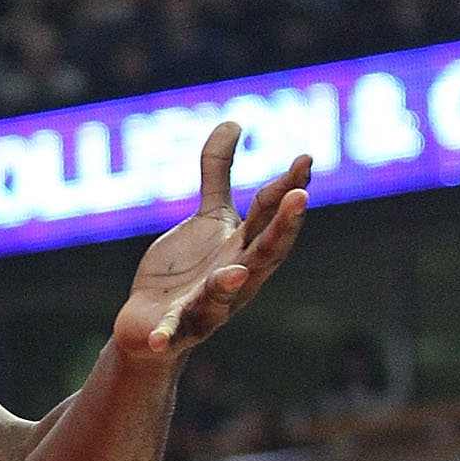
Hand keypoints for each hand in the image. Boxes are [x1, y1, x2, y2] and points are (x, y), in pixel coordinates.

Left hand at [112, 123, 309, 361]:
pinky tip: (158, 340)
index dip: (289, 187)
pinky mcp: (173, 328)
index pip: (271, 215)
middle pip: (263, 253)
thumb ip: (219, 173)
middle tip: (298, 198)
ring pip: (221, 296)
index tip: (306, 159)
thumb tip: (234, 120)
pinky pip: (171, 332)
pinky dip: (165, 334)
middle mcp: (235, 279)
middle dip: (282, 228)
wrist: (153, 324)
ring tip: (235, 273)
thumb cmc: (190, 271)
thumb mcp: (208, 218)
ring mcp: (206, 307)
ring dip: (229, 285)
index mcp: (245, 249)